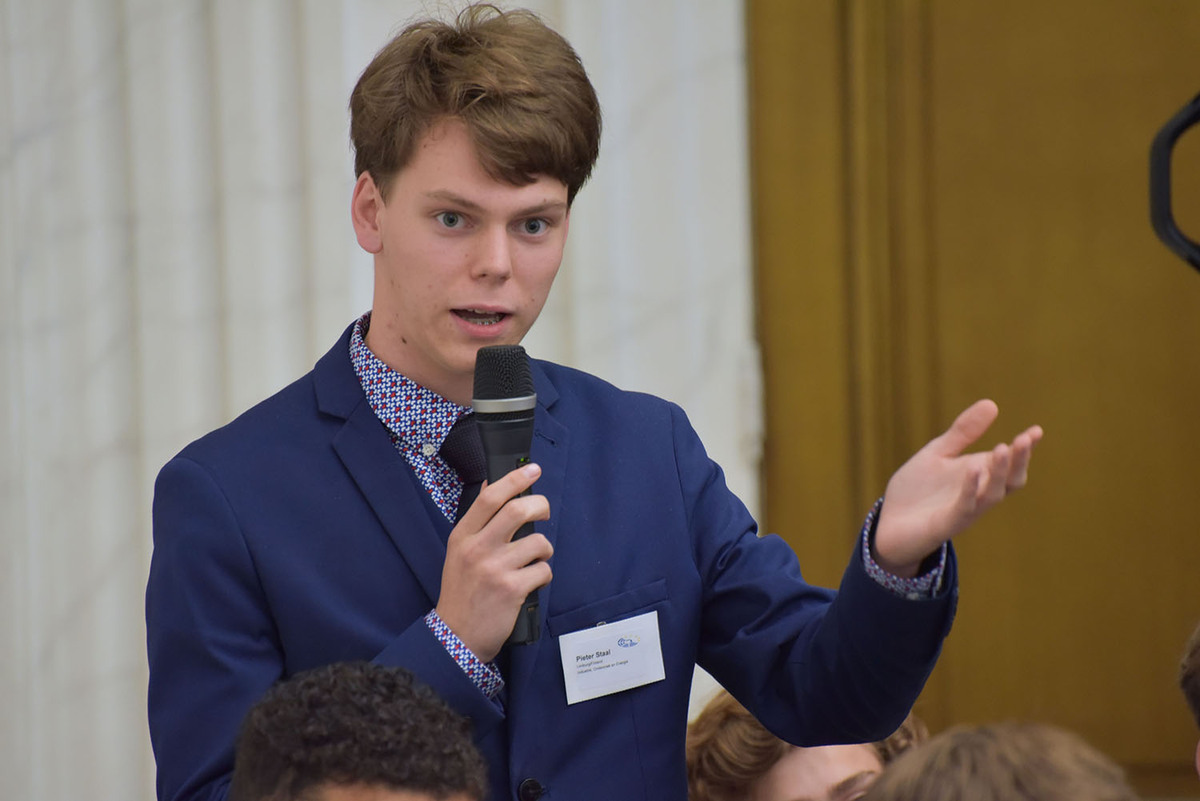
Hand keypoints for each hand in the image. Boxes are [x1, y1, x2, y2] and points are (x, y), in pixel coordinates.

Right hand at [436, 463, 552, 662]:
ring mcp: (495, 569)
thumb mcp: (459, 552)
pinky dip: (543, 575)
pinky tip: (531, 582)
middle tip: (544, 510)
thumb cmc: (462, 591)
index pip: (490, 497)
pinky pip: (543, 570)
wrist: (456, 636)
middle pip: (518, 510)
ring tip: (534, 561)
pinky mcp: (512, 589)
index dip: (515, 479)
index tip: (533, 470)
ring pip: (538, 542)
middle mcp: (477, 549)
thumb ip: (477, 522)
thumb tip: (493, 485)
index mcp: (463, 536)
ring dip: (544, 550)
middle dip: (540, 505)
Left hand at [873, 399, 1042, 576]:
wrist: (889, 525)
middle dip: (1020, 460)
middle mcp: (978, 494)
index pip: (1010, 462)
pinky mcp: (947, 523)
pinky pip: (965, 507)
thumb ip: (963, 432)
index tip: (1037, 431)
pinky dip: (971, 488)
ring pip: (993, 494)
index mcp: (979, 475)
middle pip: (1011, 480)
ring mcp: (966, 510)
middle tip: (1026, 438)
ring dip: (999, 472)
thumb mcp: (938, 453)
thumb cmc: (916, 491)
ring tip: (1003, 448)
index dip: (1025, 449)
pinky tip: (973, 469)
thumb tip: (992, 403)